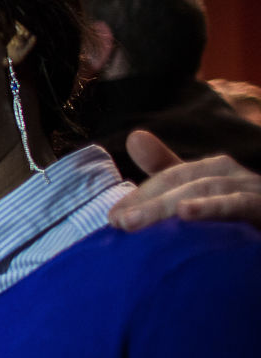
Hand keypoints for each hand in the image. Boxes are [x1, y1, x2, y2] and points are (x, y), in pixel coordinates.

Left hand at [108, 130, 260, 230]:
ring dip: (167, 206)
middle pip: (185, 182)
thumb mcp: (201, 196)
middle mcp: (235, 176)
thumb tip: (134, 135)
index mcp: (217, 171)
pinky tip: (185, 212)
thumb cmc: (241, 220)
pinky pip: (239, 204)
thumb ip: (168, 170)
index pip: (172, 177)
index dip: (140, 195)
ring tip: (135, 222)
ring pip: (206, 190)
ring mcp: (253, 191)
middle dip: (148, 201)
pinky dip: (211, 207)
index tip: (112, 217)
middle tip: (118, 222)